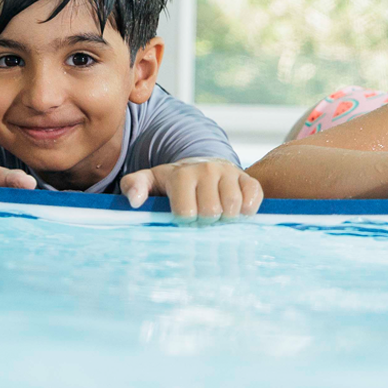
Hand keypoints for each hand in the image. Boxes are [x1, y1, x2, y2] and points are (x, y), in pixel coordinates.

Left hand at [120, 157, 263, 222]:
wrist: (201, 165)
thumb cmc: (174, 182)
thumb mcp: (150, 181)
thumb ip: (135, 186)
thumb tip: (134, 201)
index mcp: (182, 174)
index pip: (186, 211)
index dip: (185, 222)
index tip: (184, 220)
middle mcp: (207, 170)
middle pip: (211, 211)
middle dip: (205, 222)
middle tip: (201, 220)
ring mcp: (229, 173)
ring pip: (233, 206)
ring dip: (226, 218)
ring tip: (217, 217)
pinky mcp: (247, 178)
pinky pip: (253, 197)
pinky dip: (248, 209)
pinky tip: (237, 212)